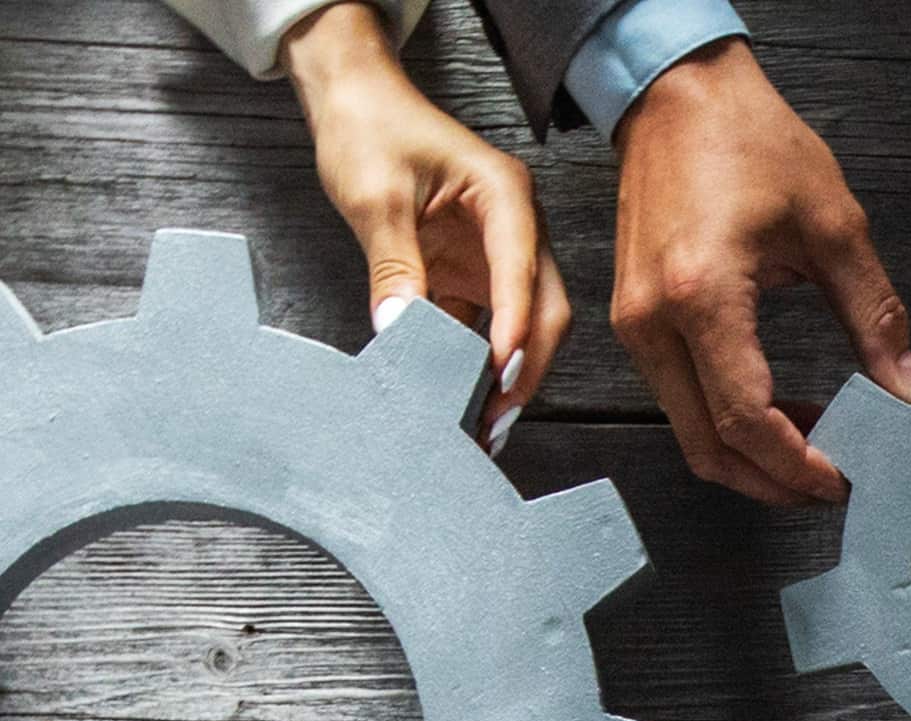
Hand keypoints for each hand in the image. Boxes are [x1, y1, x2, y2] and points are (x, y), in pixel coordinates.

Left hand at [283, 1, 569, 450]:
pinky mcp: (475, 272)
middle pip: (544, 309)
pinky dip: (476, 362)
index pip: (524, 273)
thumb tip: (400, 332)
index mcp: (505, 197)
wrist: (353, 97)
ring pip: (524, 325)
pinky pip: (487, 326)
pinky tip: (461, 395)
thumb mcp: (375, 197)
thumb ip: (394, 266)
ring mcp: (499, 253)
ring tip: (483, 421)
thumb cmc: (369, 126)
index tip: (498, 376)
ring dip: (507, 373)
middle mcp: (515, 228)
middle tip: (497, 418)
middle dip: (526, 367)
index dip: (516, 329)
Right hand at [609, 37, 910, 504]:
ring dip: (750, 456)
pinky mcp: (635, 321)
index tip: (839, 478)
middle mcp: (656, 320)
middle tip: (826, 485)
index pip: (746, 419)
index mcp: (702, 294)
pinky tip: (776, 407)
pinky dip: (726, 422)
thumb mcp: (833, 225)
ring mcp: (636, 325)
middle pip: (708, 447)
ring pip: (689, 433)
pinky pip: (678, 400)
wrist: (676, 92)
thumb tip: (905, 389)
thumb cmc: (745, 137)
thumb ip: (875, 317)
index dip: (796, 465)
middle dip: (771, 481)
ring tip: (810, 447)